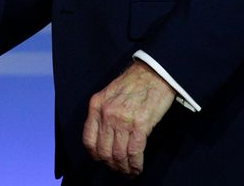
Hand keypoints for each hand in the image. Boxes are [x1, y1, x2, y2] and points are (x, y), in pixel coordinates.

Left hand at [82, 61, 175, 175]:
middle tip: (118, 169)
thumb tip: (104, 138)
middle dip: (111, 164)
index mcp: (96, 105)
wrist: (154, 72)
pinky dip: (135, 164)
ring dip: (124, 168)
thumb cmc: (134, 82)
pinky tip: (137, 168)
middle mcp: (107, 114)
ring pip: (119, 154)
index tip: (102, 160)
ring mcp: (123, 119)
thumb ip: (104, 113)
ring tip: (129, 171)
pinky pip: (134, 152)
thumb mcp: (110, 94)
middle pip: (104, 151)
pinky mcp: (140, 124)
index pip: (89, 139)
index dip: (95, 155)